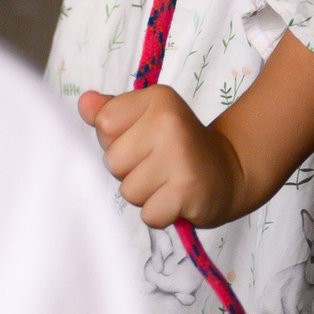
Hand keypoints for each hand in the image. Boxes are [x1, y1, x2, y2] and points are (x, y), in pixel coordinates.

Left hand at [78, 87, 249, 227]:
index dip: (116, 139)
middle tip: (158, 165)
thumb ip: (112, 112)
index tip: (143, 140)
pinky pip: (148, 214)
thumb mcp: (148, 118)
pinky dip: (160, 213)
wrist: (230, 172)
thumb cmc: (178, 145)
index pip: (103, 123)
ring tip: (167, 182)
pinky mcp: (186, 190)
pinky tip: (176, 199)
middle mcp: (169, 122)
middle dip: (129, 170)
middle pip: (112, 161)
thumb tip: (84, 104)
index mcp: (157, 98)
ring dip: (144, 194)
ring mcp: (179, 156)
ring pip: (127, 191)